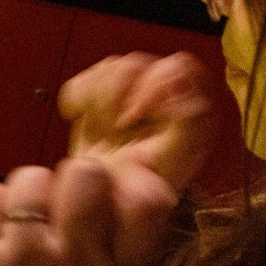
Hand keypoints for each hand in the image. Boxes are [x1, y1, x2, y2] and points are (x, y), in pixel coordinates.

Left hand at [0, 157, 178, 265]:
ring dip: (25, 194)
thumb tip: (141, 156)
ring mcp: (23, 259)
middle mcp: (76, 264)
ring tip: (20, 227)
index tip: (112, 193)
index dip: (131, 181)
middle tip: (57, 210)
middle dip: (70, 180)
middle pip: (86, 172)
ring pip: (32, 178)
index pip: (148, 201)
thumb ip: (130, 220)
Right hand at [60, 52, 216, 193]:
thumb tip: (181, 81)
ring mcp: (127, 94)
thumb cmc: (144, 187)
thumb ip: (189, 119)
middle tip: (116, 129)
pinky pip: (81, 80)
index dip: (150, 85)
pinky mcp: (97, 98)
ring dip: (98, 103)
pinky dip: (76, 101)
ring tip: (103, 132)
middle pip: (135, 63)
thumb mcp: (173, 157)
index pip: (176, 67)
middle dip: (117, 97)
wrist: (103, 202)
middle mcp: (160, 94)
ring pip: (108, 68)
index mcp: (187, 104)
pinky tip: (85, 123)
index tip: (133, 117)